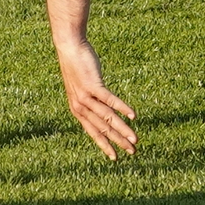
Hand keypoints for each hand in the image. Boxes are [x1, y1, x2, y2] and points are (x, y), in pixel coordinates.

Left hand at [56, 40, 136, 158]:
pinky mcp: (92, 85)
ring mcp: (85, 96)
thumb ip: (92, 99)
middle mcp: (80, 106)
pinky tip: (133, 115)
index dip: (104, 145)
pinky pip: (109, 100)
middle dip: (118, 142)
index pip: (93, 132)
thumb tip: (104, 107)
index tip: (115, 157)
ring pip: (107, 117)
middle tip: (132, 152)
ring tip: (135, 139)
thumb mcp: (82, 86)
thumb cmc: (77, 65)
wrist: (69, 47)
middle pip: (103, 128)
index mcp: (77, 109)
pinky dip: (122, 108)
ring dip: (123, 129)